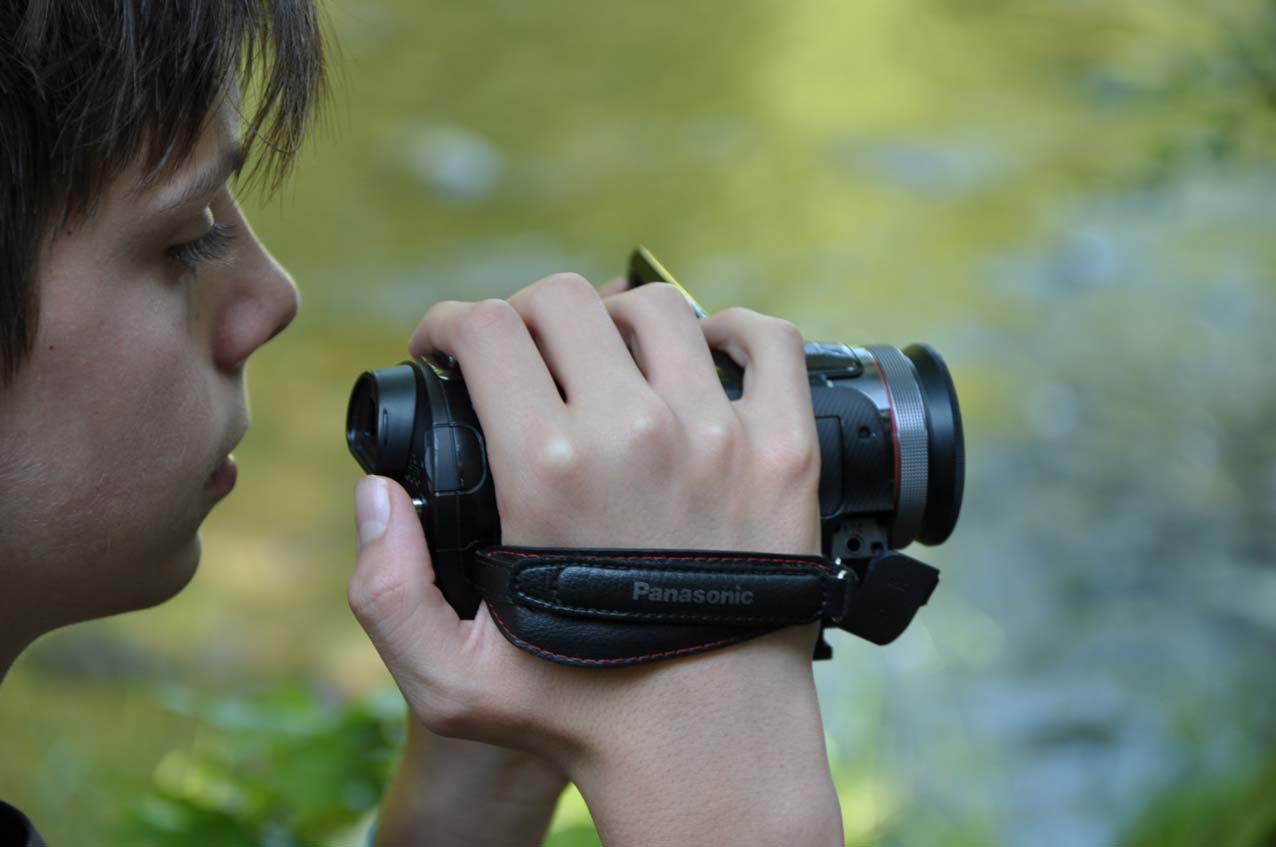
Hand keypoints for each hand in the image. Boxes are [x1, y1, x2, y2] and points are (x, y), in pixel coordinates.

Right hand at [350, 273, 840, 845]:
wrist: (709, 746)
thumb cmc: (581, 712)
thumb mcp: (448, 680)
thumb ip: (383, 587)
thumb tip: (374, 491)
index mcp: (545, 472)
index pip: (484, 329)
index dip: (447, 323)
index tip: (444, 345)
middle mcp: (633, 436)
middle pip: (563, 301)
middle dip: (521, 314)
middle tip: (520, 353)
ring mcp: (720, 437)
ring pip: (657, 308)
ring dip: (614, 317)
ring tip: (604, 356)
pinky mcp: (785, 452)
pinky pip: (769, 342)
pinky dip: (734, 328)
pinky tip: (705, 350)